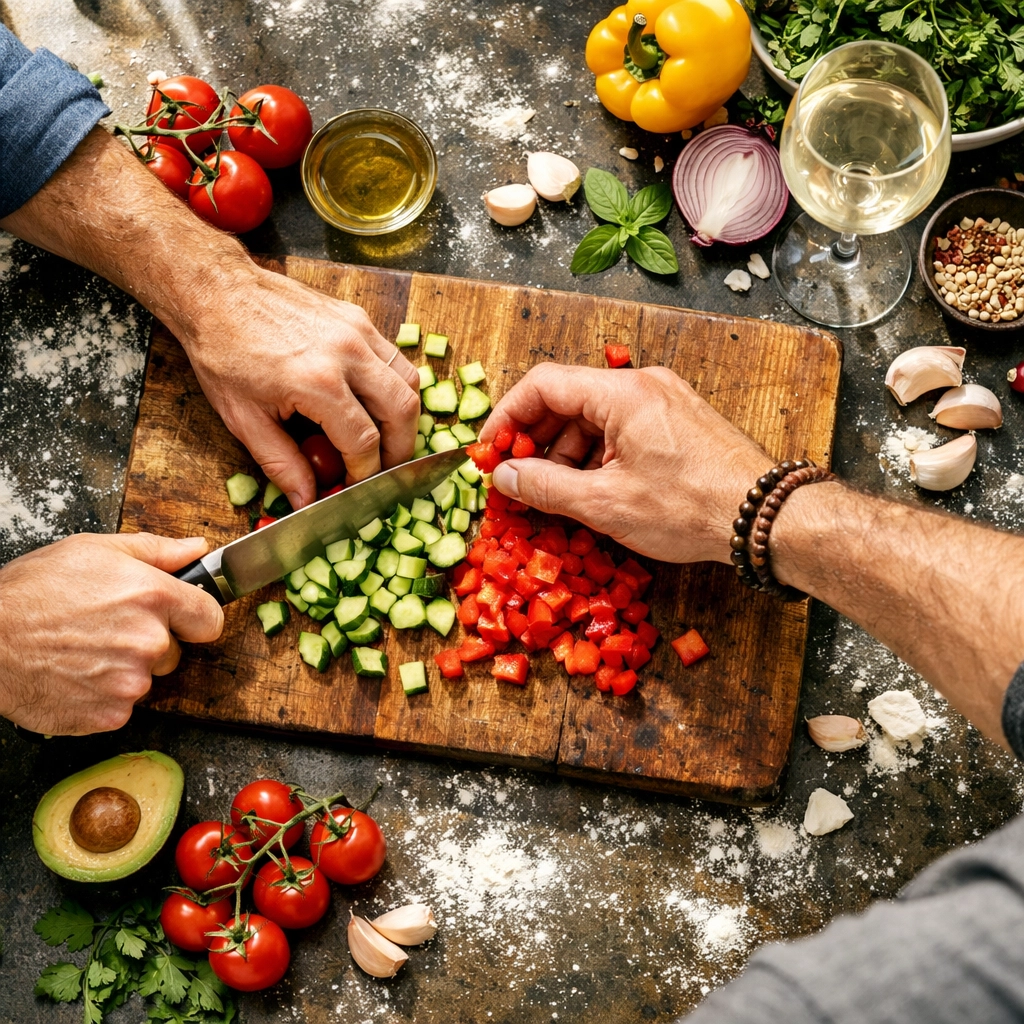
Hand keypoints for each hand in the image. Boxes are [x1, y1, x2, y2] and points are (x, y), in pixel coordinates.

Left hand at [0, 128, 420, 511]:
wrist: (216, 292)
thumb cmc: (223, 353)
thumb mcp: (244, 420)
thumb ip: (282, 464)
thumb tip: (306, 499)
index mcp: (316, 382)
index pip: (364, 441)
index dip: (365, 472)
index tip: (356, 485)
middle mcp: (346, 353)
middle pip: (402, 411)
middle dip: (400, 449)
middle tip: (385, 468)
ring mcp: (357, 330)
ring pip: (410, 382)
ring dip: (404, 417)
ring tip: (385, 438)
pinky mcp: (359, 318)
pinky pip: (396, 359)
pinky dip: (395, 387)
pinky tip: (373, 403)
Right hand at [0, 533, 222, 734]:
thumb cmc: (32, 592)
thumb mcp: (95, 550)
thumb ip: (157, 551)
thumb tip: (197, 549)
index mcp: (154, 597)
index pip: (210, 619)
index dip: (194, 618)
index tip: (180, 619)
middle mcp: (149, 641)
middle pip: (173, 651)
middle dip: (148, 643)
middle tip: (106, 629)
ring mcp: (130, 682)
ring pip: (145, 679)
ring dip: (124, 669)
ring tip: (84, 650)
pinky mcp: (110, 714)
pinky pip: (122, 705)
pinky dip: (103, 695)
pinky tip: (75, 674)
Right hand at [479, 363, 771, 563]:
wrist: (765, 517)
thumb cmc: (691, 507)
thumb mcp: (606, 504)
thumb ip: (544, 487)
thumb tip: (503, 478)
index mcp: (622, 393)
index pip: (542, 385)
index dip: (506, 417)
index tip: (488, 452)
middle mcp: (644, 386)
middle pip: (568, 400)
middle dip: (535, 441)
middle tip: (517, 481)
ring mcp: (664, 403)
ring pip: (594, 418)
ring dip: (566, 455)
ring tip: (555, 497)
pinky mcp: (678, 424)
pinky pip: (622, 430)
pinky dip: (598, 458)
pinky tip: (592, 492)